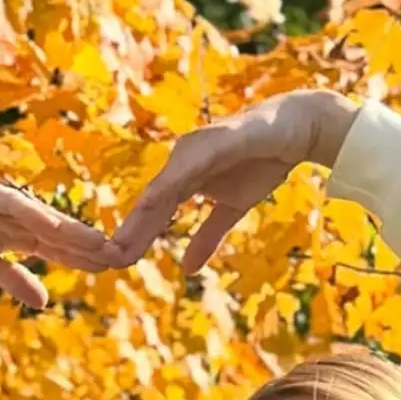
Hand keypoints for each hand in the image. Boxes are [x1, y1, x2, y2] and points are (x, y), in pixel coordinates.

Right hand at [0, 165, 122, 308]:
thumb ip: (13, 279)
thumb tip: (44, 301)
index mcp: (18, 235)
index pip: (58, 249)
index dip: (83, 259)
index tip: (112, 269)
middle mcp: (16, 218)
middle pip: (60, 234)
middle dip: (89, 247)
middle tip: (123, 257)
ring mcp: (1, 204)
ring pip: (43, 220)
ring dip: (72, 232)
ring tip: (100, 243)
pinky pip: (12, 206)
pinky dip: (33, 215)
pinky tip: (55, 226)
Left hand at [113, 90, 359, 273]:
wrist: (296, 129)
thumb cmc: (261, 163)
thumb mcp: (232, 210)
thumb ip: (208, 237)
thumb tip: (187, 270)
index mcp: (181, 180)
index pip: (151, 216)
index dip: (133, 240)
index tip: (112, 266)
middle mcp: (180, 164)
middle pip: (148, 206)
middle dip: (127, 235)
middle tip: (103, 262)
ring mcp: (194, 150)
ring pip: (161, 190)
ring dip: (140, 218)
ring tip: (120, 244)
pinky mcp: (214, 141)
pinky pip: (190, 167)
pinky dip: (170, 186)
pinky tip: (154, 203)